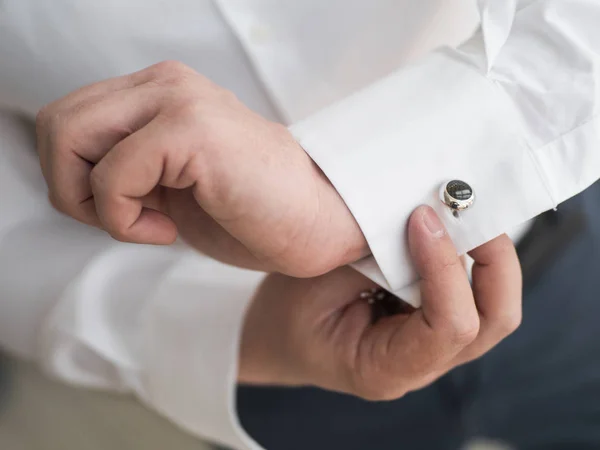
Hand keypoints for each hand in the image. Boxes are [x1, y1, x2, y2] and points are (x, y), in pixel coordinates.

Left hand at [36, 61, 366, 276]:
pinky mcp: (192, 128)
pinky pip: (112, 177)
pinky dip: (124, 219)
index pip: (70, 120)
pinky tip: (168, 228)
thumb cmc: (252, 211)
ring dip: (95, 201)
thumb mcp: (171, 182)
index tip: (128, 210)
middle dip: (74, 188)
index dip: (78, 179)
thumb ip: (125, 164)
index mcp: (161, 92)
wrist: (318, 223)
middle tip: (128, 218)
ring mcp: (179, 99)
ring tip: (148, 221)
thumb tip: (72, 178)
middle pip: (59, 125)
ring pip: (70, 140)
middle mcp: (166, 83)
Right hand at [239, 206, 521, 398]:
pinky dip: (468, 256)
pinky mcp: (432, 324)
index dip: (445, 267)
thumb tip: (416, 219)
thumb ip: (370, 258)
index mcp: (387, 369)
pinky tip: (445, 228)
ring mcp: (433, 347)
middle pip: (494, 319)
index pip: (449, 327)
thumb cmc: (286, 320)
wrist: (278, 339)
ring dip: (486, 255)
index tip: (422, 220)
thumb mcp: (314, 287)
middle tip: (466, 210)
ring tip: (457, 213)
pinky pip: (471, 292)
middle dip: (493, 259)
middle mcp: (423, 365)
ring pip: (493, 306)